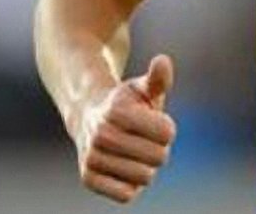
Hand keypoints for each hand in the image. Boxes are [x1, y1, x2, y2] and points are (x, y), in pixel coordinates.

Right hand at [72, 54, 177, 203]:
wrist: (87, 116)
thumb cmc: (125, 102)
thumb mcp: (143, 88)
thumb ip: (158, 78)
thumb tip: (162, 61)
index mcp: (117, 111)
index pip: (167, 134)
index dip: (166, 129)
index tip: (154, 122)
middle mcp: (101, 135)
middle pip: (160, 158)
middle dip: (158, 148)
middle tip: (143, 139)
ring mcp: (92, 157)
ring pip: (145, 177)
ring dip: (145, 167)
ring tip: (132, 152)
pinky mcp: (88, 178)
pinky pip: (126, 195)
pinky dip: (131, 185)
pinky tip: (122, 168)